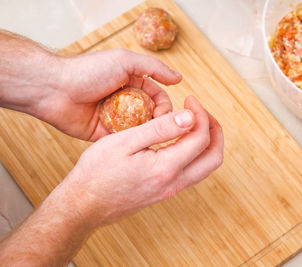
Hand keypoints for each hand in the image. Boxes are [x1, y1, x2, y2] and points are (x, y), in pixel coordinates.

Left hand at [40, 49, 180, 140]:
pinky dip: (131, 142)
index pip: (157, 96)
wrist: (54, 90)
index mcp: (131, 83)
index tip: (167, 114)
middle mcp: (125, 101)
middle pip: (151, 114)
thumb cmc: (88, 71)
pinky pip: (123, 140)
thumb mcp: (125, 61)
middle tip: (161, 128)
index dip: (165, 105)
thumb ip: (153, 68)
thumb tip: (179, 78)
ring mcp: (115, 118)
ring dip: (147, 133)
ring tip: (151, 139)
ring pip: (140, 129)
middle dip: (159, 121)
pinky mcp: (104, 134)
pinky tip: (138, 146)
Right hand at [60, 96, 222, 224]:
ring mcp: (170, 191)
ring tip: (195, 123)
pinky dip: (195, 153)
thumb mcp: (125, 142)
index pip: (201, 138)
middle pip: (214, 158)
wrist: (83, 206)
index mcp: (166, 168)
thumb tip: (189, 117)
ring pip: (205, 167)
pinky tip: (180, 140)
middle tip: (203, 112)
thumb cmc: (96, 172)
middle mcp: (174, 183)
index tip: (189, 99)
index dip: (200, 114)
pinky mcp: (164, 193)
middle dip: (215, 131)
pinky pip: (192, 173)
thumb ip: (160, 128)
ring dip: (207, 143)